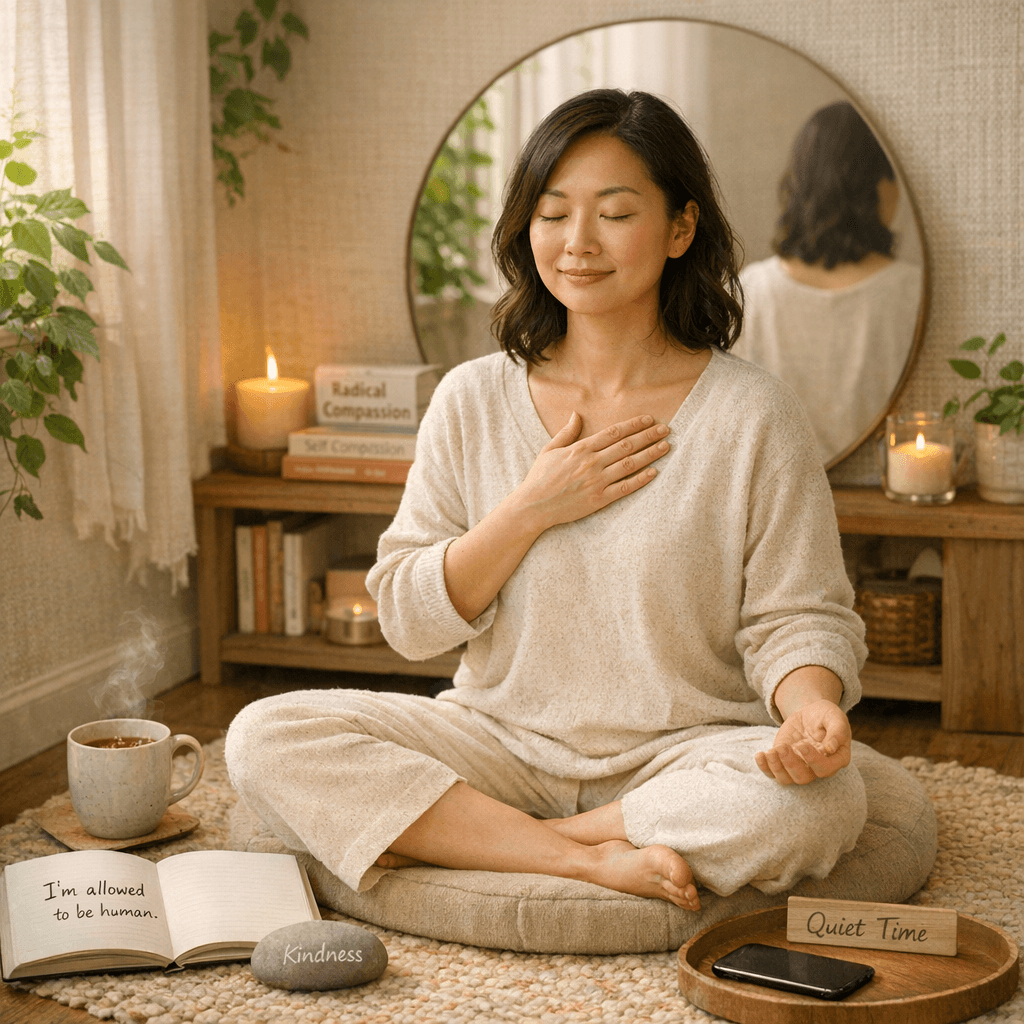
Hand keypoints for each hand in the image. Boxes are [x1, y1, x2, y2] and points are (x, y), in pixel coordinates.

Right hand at [516, 412, 670, 528]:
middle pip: (627, 445)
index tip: (649, 419)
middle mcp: (591, 463)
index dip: (634, 424)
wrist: (533, 506)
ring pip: (630, 464)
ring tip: (665, 446)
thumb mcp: (550, 450)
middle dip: (648, 435)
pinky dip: (640, 480)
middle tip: (666, 429)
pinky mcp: (598, 500)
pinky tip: (654, 472)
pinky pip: (624, 488)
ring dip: (650, 454)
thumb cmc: (540, 478)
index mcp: (581, 449)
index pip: (614, 432)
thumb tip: (576, 414)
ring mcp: (596, 482)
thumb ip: (567, 432)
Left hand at [755, 699, 851, 784]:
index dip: (813, 761)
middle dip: (790, 764)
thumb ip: (837, 732)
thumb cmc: (827, 716)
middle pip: (804, 777)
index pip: (825, 769)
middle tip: (782, 747)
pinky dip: (765, 767)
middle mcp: (818, 768)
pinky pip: (773, 773)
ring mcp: (800, 766)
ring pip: (787, 779)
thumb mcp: (835, 717)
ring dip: (776, 767)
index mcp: (836, 759)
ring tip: (770, 751)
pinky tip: (760, 755)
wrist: (811, 715)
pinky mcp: (784, 762)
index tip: (802, 745)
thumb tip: (830, 749)